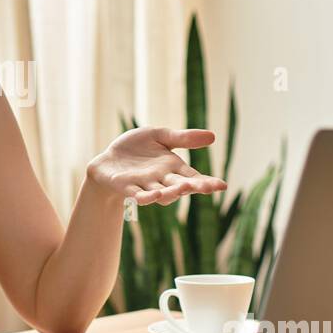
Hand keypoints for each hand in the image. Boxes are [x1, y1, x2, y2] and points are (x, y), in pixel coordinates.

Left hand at [87, 127, 226, 205]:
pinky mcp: (127, 188)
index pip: (195, 177)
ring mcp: (145, 186)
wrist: (110, 158)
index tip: (222, 185)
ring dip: (171, 192)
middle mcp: (163, 180)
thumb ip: (183, 138)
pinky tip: (151, 195)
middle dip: (193, 187)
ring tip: (182, 188)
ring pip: (161, 194)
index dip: (208, 183)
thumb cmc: (137, 147)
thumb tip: (213, 136)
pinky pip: (138, 194)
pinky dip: (145, 196)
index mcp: (174, 168)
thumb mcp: (161, 136)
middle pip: (181, 187)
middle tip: (206, 187)